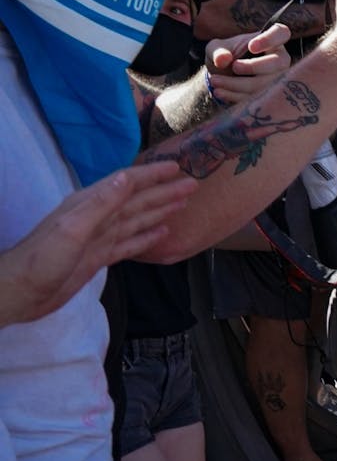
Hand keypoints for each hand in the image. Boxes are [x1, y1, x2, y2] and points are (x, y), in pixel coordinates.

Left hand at [0, 161, 194, 327]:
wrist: (20, 293)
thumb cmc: (42, 260)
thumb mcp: (73, 228)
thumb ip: (101, 203)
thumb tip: (127, 178)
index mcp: (89, 205)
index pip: (126, 184)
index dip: (151, 175)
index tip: (177, 168)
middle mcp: (96, 218)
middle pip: (136, 201)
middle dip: (163, 192)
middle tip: (192, 185)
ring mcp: (98, 238)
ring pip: (136, 219)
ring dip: (159, 210)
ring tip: (182, 203)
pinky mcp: (99, 257)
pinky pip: (129, 243)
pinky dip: (147, 237)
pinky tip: (162, 232)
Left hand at [203, 24, 292, 104]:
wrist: (223, 76)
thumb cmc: (226, 55)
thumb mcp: (216, 48)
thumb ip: (218, 51)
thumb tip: (223, 60)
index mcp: (271, 40)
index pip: (280, 33)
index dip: (270, 39)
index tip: (251, 46)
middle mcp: (280, 59)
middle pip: (278, 63)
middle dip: (254, 67)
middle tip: (234, 67)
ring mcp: (278, 79)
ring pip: (266, 83)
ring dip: (238, 84)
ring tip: (215, 81)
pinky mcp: (270, 95)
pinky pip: (258, 97)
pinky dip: (236, 96)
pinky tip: (220, 92)